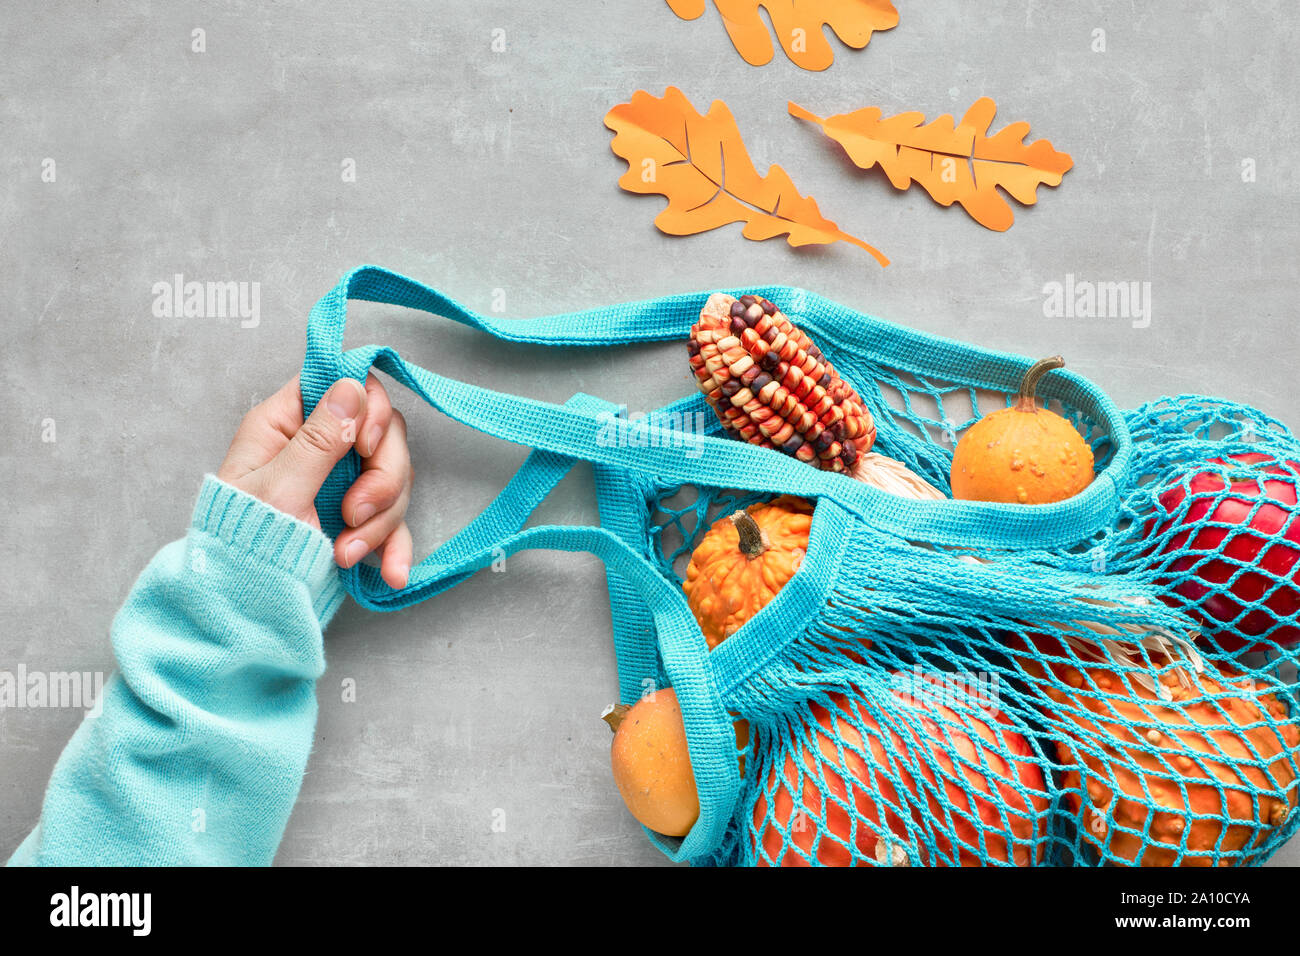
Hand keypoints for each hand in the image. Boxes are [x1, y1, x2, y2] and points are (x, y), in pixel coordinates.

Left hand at [216, 375, 413, 588]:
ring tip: (347, 554)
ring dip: (381, 521)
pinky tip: (392, 573)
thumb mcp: (280, 491)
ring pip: (394, 480)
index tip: (365, 445)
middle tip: (353, 515)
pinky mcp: (357, 519)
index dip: (370, 410)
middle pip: (383, 436)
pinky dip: (396, 546)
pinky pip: (395, 521)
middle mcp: (317, 447)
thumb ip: (318, 440)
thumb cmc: (241, 545)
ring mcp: (341, 483)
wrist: (244, 605)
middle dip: (380, 480)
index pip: (346, 386)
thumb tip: (352, 385)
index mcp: (287, 424)